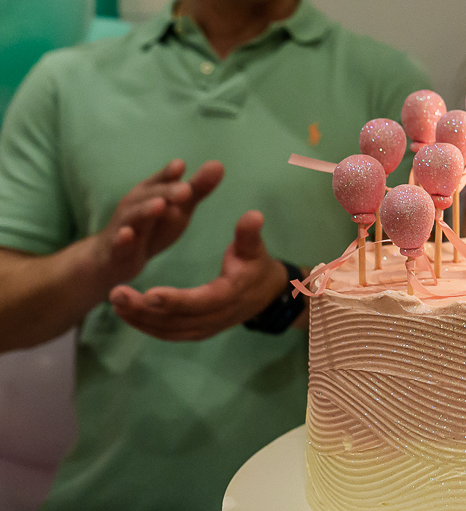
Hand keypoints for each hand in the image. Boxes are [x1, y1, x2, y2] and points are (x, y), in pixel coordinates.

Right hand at [92, 159, 223, 287]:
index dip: (169, 172)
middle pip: (151, 196)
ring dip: (145, 210)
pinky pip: (118, 243)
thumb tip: (218, 164)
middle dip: (167, 192)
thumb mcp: (178, 208)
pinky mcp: (117, 249)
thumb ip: (197, 189)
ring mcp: (124, 226)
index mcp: (151, 192)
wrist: (115, 258)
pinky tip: (126, 235)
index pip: (161, 179)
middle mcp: (135, 204)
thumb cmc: (152, 227)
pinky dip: (122, 238)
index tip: (180, 165)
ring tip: (160, 206)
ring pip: (134, 216)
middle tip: (186, 191)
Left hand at [109, 210, 289, 340]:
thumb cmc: (257, 266)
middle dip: (144, 310)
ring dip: (139, 318)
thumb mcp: (255, 248)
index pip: (199, 301)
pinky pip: (168, 333)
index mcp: (229, 295)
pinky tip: (125, 313)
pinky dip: (145, 326)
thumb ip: (249, 234)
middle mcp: (215, 316)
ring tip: (115, 300)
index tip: (149, 292)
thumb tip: (253, 215)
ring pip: (168, 329)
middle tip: (116, 293)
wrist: (268, 294)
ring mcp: (205, 328)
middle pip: (176, 320)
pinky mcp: (197, 331)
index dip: (175, 300)